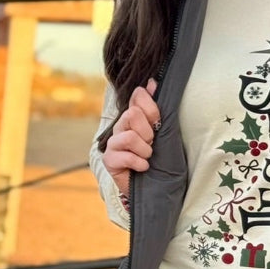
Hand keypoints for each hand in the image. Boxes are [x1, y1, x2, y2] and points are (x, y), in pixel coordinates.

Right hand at [100, 78, 159, 195]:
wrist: (151, 186)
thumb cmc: (156, 158)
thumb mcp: (160, 132)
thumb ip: (155, 109)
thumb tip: (152, 81)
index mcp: (133, 117)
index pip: (137, 97)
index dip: (151, 108)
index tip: (158, 123)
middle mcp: (120, 127)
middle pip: (132, 114)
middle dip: (147, 132)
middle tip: (151, 143)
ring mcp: (113, 143)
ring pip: (129, 137)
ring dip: (144, 150)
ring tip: (147, 157)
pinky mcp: (109, 160)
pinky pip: (126, 156)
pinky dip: (140, 163)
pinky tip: (143, 168)